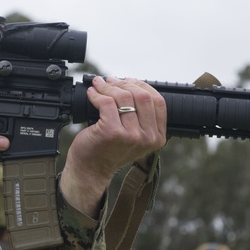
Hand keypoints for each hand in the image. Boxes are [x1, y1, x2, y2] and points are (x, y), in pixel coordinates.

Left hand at [60, 76, 166, 216]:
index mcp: (157, 137)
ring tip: (99, 85)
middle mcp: (147, 138)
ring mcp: (131, 136)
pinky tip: (92, 94)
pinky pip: (107, 102)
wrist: (91, 169)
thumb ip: (140, 116)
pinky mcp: (112, 132)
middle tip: (110, 81)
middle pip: (142, 96)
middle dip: (124, 84)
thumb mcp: (134, 135)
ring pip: (123, 97)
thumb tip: (132, 84)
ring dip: (108, 87)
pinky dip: (97, 94)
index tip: (128, 81)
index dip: (142, 86)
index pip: (158, 101)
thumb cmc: (109, 149)